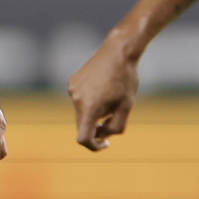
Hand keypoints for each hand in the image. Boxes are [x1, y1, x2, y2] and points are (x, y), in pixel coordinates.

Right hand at [67, 35, 137, 151]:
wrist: (119, 51)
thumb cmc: (126, 80)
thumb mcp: (126, 108)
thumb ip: (114, 127)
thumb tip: (101, 135)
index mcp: (89, 107)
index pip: (83, 138)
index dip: (94, 146)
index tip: (105, 144)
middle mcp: (76, 99)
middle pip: (82, 125)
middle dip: (96, 128)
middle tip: (112, 119)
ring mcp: (72, 89)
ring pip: (81, 112)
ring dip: (94, 113)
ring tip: (110, 97)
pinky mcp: (72, 82)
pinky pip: (80, 99)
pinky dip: (90, 101)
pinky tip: (103, 88)